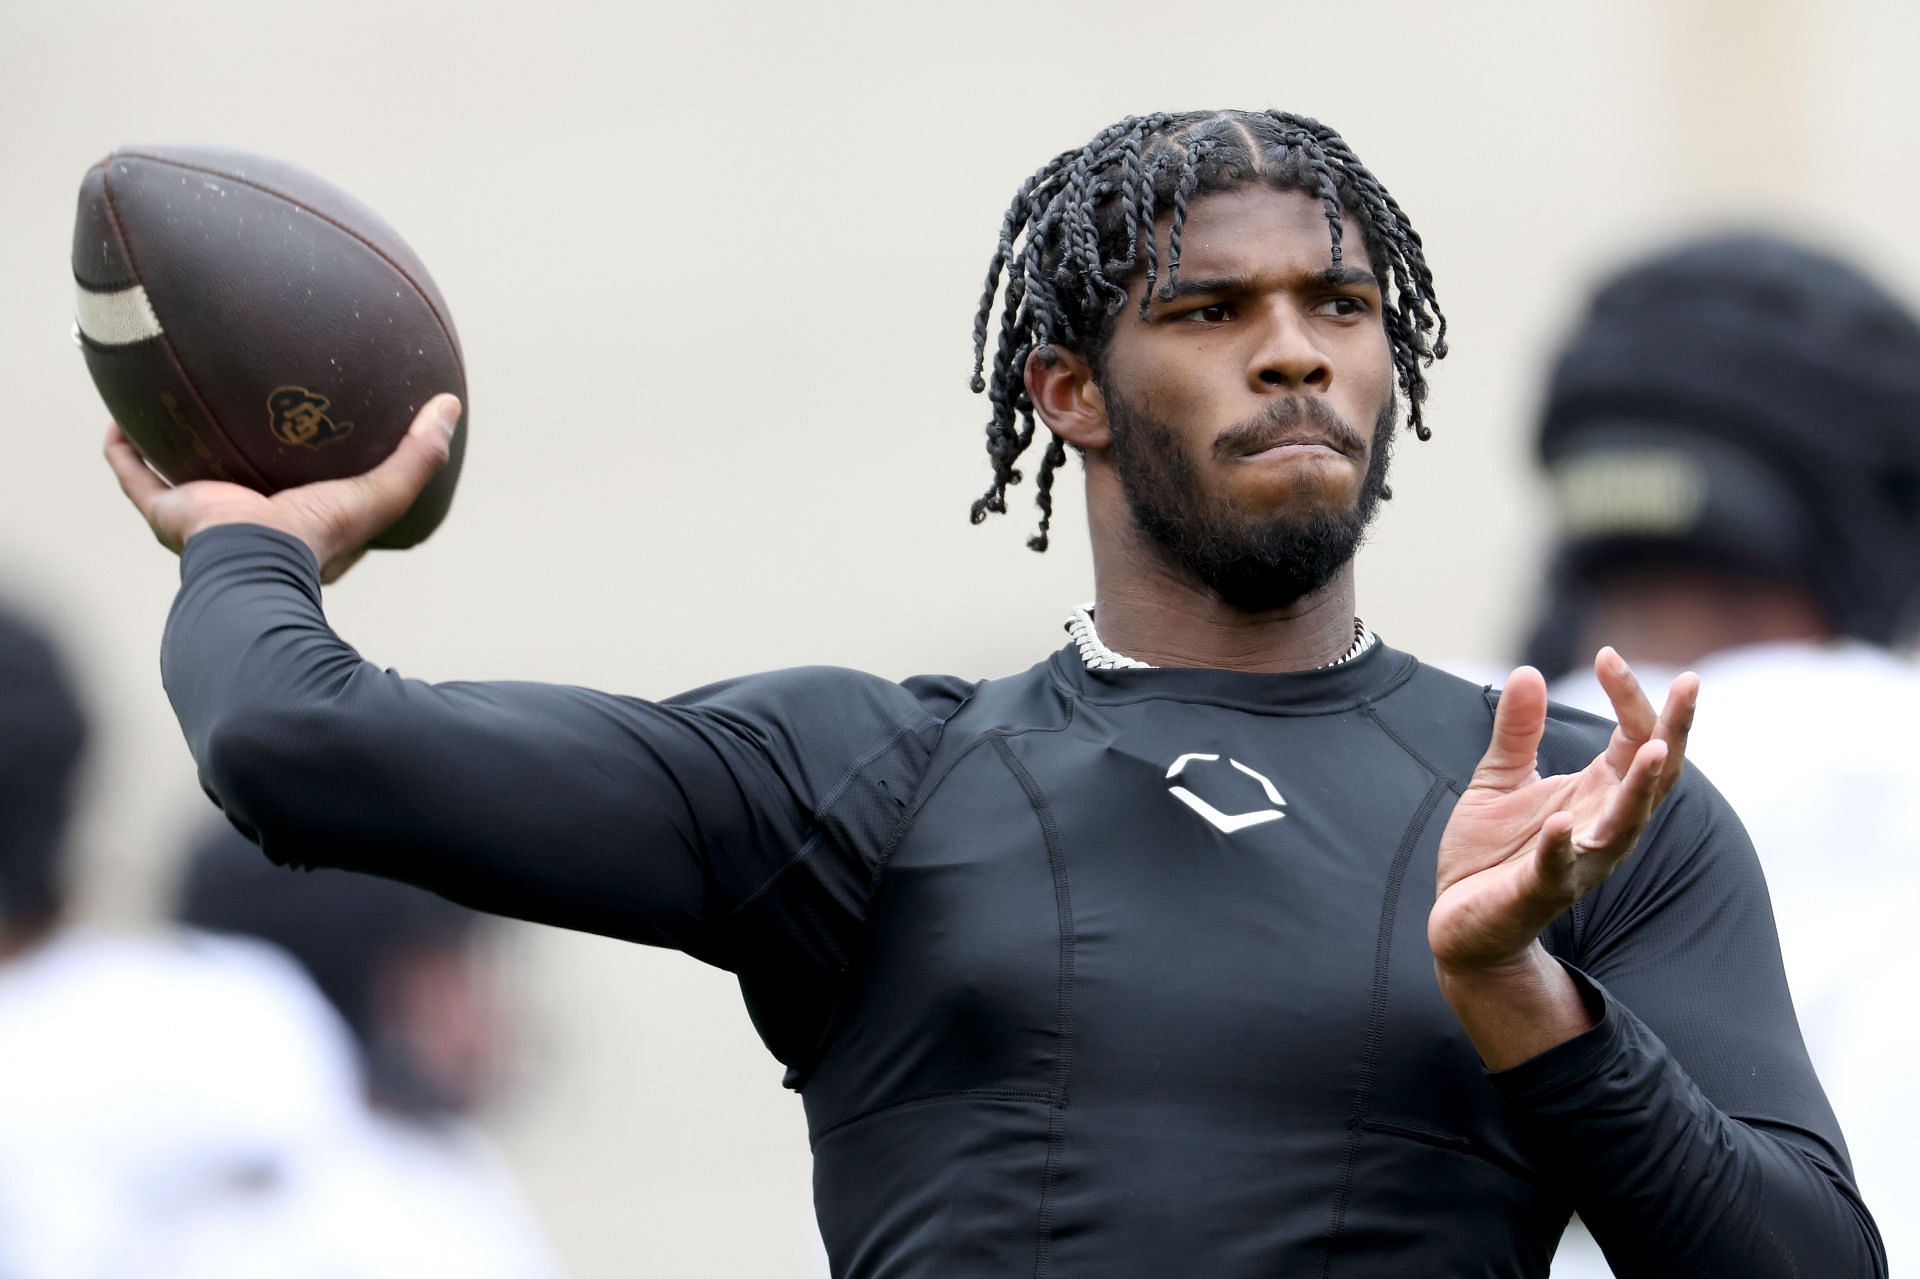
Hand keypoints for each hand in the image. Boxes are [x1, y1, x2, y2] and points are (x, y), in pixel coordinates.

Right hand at [106, 393, 458, 582]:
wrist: (255, 568)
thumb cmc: (317, 538)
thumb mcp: (379, 493)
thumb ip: (419, 455)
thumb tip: (451, 406)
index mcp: (294, 523)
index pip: (301, 487)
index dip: (304, 458)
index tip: (307, 420)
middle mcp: (245, 520)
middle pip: (234, 475)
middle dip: (230, 445)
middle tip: (234, 402)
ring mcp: (203, 519)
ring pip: (180, 474)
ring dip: (170, 443)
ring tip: (167, 401)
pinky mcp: (168, 513)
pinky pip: (135, 475)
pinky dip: (124, 449)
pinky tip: (120, 415)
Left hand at [1430, 650, 1698, 977]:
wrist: (1461, 922)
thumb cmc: (1491, 853)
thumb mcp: (1500, 779)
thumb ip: (1518, 730)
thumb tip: (1528, 671)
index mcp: (1597, 794)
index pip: (1635, 738)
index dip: (1630, 696)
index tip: (1609, 654)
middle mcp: (1602, 826)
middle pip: (1654, 777)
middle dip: (1673, 732)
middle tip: (1690, 684)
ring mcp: (1578, 862)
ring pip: (1624, 825)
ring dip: (1639, 789)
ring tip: (1654, 748)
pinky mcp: (1540, 891)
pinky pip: (1558, 868)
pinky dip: (1562, 846)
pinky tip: (1563, 823)